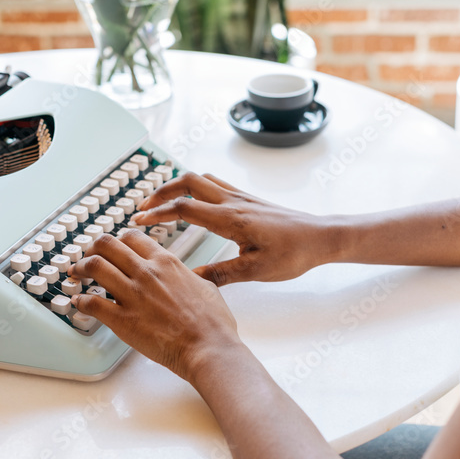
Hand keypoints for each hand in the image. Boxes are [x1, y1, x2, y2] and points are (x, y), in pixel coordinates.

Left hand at [69, 230, 241, 380]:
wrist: (208, 348)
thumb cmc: (213, 323)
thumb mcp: (206, 286)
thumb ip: (189, 277)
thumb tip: (187, 277)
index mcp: (166, 262)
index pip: (132, 237)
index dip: (117, 240)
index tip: (112, 247)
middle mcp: (146, 272)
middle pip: (107, 244)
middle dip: (92, 248)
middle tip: (87, 257)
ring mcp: (133, 295)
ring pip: (95, 266)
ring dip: (80, 268)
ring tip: (75, 274)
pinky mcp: (122, 320)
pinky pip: (91, 303)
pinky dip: (80, 301)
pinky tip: (78, 304)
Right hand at [130, 173, 337, 285]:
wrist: (321, 237)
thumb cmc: (293, 254)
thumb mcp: (255, 271)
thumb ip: (220, 275)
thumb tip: (189, 280)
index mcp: (231, 219)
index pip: (184, 207)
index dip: (157, 213)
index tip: (138, 222)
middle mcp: (233, 202)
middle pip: (187, 182)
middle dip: (160, 192)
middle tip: (142, 209)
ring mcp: (241, 197)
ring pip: (201, 178)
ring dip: (176, 186)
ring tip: (161, 202)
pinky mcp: (248, 199)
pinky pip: (216, 183)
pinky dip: (196, 186)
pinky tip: (193, 200)